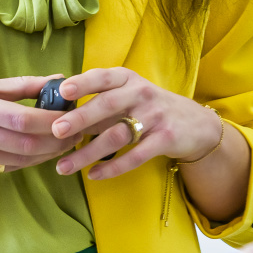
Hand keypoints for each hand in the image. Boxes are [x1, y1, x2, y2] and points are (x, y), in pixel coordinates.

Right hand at [0, 76, 73, 178]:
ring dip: (47, 153)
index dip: (52, 121)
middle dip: (56, 140)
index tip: (72, 116)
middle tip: (75, 132)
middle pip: (25, 143)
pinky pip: (7, 168)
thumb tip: (58, 80)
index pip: (22, 118)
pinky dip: (28, 160)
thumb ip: (20, 85)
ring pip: (20, 160)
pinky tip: (39, 151)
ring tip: (63, 142)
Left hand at [47, 67, 225, 179]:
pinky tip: (94, 175)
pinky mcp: (165, 139)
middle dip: (80, 118)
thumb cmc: (149, 107)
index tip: (62, 91)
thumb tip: (59, 112)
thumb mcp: (129, 94)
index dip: (83, 83)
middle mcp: (141, 93)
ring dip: (88, 152)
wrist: (195, 124)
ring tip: (64, 166)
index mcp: (127, 79)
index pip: (102, 77)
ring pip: (116, 136)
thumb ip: (100, 100)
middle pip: (107, 105)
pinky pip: (135, 156)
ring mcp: (155, 116)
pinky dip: (113, 167)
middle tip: (56, 130)